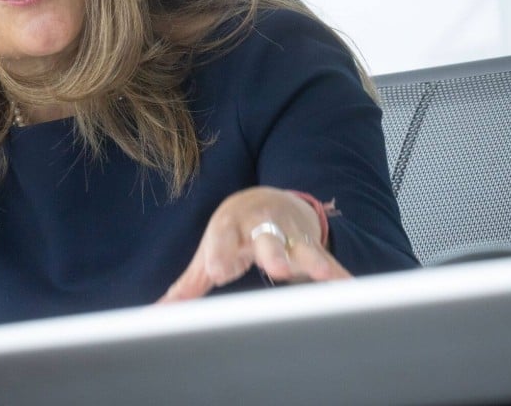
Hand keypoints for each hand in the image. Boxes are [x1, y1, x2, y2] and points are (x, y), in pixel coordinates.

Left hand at [158, 187, 350, 302]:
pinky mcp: (312, 246)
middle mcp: (262, 226)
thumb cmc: (232, 232)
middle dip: (271, 252)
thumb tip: (160, 311)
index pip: (224, 239)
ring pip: (301, 246)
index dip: (221, 254)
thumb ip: (188, 284)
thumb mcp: (210, 249)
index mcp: (231, 226)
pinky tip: (350, 288)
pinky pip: (328, 261)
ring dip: (310, 259)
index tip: (216, 272)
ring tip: (318, 273)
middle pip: (266, 238)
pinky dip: (339, 275)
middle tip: (273, 267)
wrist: (265, 199)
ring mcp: (290, 235)